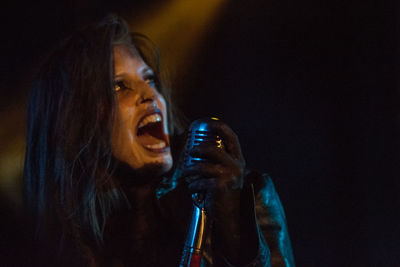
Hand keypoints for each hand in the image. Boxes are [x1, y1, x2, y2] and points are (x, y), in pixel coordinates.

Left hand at [179, 119, 260, 264]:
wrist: (231, 217)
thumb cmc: (224, 195)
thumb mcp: (225, 175)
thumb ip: (217, 162)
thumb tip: (195, 148)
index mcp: (238, 160)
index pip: (231, 137)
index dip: (219, 127)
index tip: (208, 123)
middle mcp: (237, 165)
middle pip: (212, 149)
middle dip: (197, 150)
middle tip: (189, 153)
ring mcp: (230, 175)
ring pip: (202, 165)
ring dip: (190, 171)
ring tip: (186, 176)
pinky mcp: (220, 186)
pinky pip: (199, 181)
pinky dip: (193, 185)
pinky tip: (193, 190)